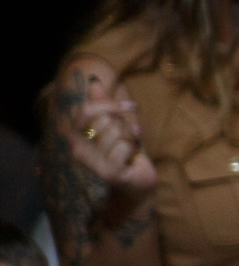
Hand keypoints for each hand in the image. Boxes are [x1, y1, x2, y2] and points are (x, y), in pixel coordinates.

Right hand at [54, 76, 158, 211]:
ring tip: (129, 148)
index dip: (110, 104)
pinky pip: (124, 146)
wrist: (135, 184)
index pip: (86, 110)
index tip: (129, 106)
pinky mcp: (108, 172)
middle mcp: (78, 150)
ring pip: (116, 132)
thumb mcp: (114, 126)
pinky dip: (134, 149)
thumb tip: (94, 81)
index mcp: (76, 137)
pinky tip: (132, 157)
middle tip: (128, 137)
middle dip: (125, 125)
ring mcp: (91, 163)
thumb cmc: (124, 152)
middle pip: (106, 120)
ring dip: (130, 138)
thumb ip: (103, 106)